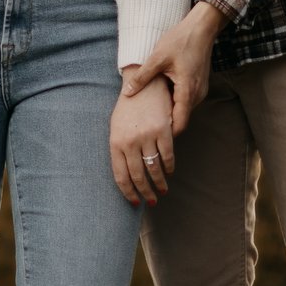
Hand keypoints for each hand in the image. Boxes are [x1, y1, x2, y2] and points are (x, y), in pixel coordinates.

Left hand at [110, 74, 176, 206]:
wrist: (144, 83)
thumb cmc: (128, 106)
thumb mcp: (117, 126)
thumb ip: (120, 149)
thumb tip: (125, 172)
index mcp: (115, 143)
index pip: (120, 176)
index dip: (128, 192)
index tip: (134, 202)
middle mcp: (129, 142)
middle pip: (137, 176)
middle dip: (145, 193)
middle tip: (151, 202)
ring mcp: (147, 136)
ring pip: (154, 168)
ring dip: (159, 183)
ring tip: (162, 191)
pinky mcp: (163, 130)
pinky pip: (168, 155)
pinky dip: (170, 167)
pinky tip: (170, 172)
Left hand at [120, 2, 224, 131]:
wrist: (201, 27)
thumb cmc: (181, 40)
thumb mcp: (157, 58)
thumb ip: (142, 77)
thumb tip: (127, 93)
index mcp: (187, 91)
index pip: (180, 124)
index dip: (166, 133)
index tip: (151, 134)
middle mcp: (197, 95)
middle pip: (182, 119)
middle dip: (166, 123)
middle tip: (146, 124)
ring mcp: (200, 90)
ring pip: (184, 110)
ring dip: (171, 111)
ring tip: (151, 111)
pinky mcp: (200, 85)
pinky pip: (187, 100)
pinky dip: (175, 102)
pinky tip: (162, 95)